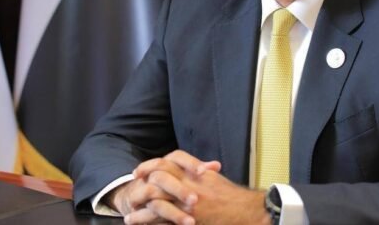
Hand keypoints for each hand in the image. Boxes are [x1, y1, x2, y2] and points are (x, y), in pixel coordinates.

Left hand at [128, 150, 268, 224]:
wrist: (248, 212)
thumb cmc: (234, 198)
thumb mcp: (216, 181)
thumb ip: (202, 174)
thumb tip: (196, 169)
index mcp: (195, 173)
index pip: (168, 161)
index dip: (151, 164)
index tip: (139, 171)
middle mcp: (190, 184)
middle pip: (158, 177)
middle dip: (141, 184)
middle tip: (131, 192)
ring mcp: (188, 202)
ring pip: (157, 201)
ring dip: (141, 211)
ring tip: (130, 218)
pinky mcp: (189, 219)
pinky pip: (165, 221)